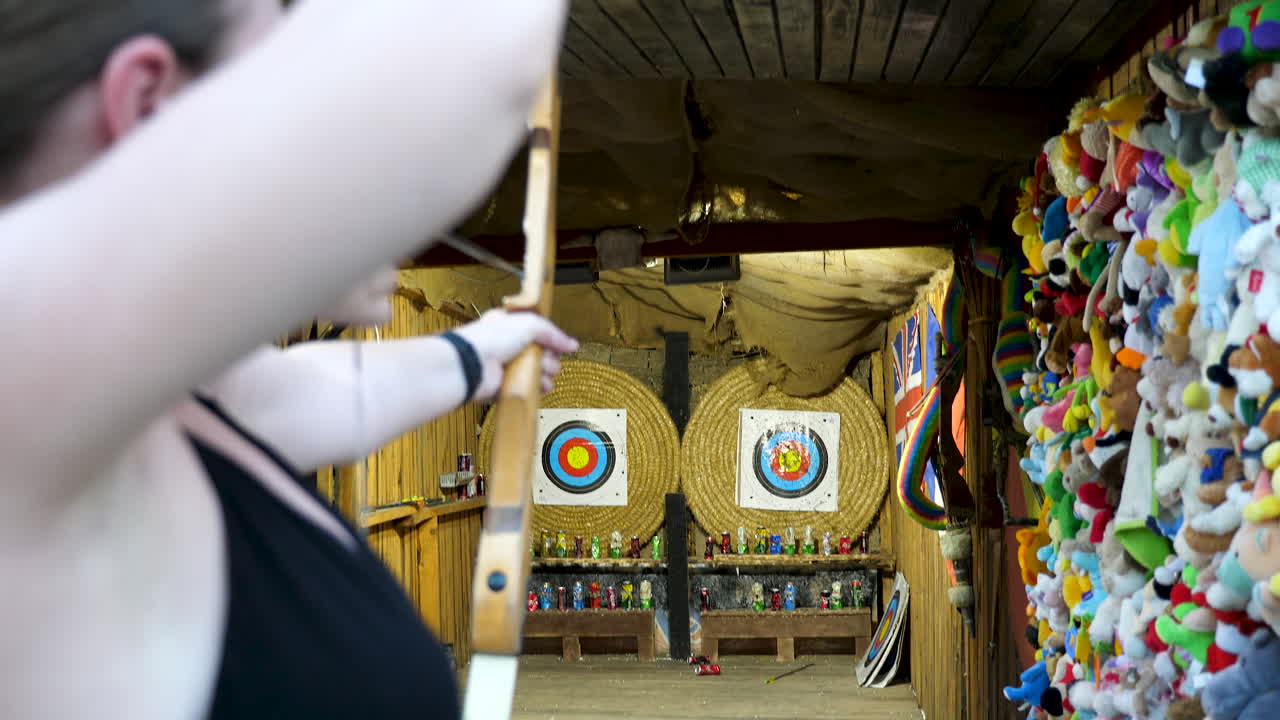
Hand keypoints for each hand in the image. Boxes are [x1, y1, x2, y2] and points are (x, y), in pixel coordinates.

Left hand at [451, 309, 578, 400]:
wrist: (472, 364)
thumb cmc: (491, 338)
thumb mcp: (529, 324)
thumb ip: (553, 333)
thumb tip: (571, 344)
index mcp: (511, 325)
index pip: (538, 331)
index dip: (551, 339)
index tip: (560, 345)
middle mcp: (508, 345)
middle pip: (540, 354)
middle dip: (549, 359)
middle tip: (547, 361)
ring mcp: (506, 366)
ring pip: (535, 373)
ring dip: (545, 375)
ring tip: (544, 376)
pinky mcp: (503, 386)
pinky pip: (525, 389)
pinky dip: (534, 389)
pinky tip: (540, 387)